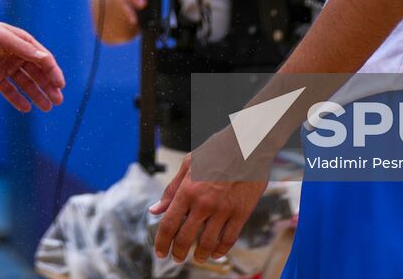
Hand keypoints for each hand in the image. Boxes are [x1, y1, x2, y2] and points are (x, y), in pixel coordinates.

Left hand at [0, 13, 64, 112]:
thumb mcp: (3, 39)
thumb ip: (24, 50)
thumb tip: (45, 58)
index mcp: (22, 42)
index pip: (43, 59)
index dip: (53, 72)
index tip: (60, 85)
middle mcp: (16, 55)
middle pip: (37, 73)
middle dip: (48, 86)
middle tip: (58, 101)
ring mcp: (5, 67)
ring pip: (25, 83)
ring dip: (36, 94)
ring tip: (47, 107)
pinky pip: (8, 90)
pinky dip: (17, 99)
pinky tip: (26, 108)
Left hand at [149, 128, 266, 263]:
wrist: (248, 144)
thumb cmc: (216, 150)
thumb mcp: (189, 164)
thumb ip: (171, 189)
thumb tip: (155, 210)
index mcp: (187, 190)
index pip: (169, 224)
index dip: (162, 242)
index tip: (160, 251)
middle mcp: (203, 203)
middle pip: (185, 238)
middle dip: (178, 252)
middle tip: (176, 257)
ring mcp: (223, 209)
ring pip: (207, 243)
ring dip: (199, 255)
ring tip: (197, 258)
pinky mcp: (241, 212)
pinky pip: (229, 238)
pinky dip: (221, 250)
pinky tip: (215, 253)